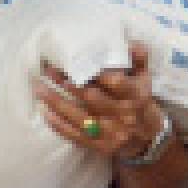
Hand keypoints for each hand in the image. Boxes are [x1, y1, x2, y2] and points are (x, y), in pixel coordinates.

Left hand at [36, 44, 164, 161]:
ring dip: (56, 101)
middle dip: (67, 82)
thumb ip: (139, 59)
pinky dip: (57, 123)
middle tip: (48, 69)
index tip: (75, 60)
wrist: (148, 140)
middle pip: (91, 97)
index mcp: (137, 96)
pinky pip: (74, 135)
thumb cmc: (142, 102)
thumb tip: (131, 41)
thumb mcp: (146, 79)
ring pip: (78, 116)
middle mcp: (124, 116)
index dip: (94, 72)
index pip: (114, 82)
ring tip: (38, 86)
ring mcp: (111, 133)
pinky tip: (44, 110)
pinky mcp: (99, 146)